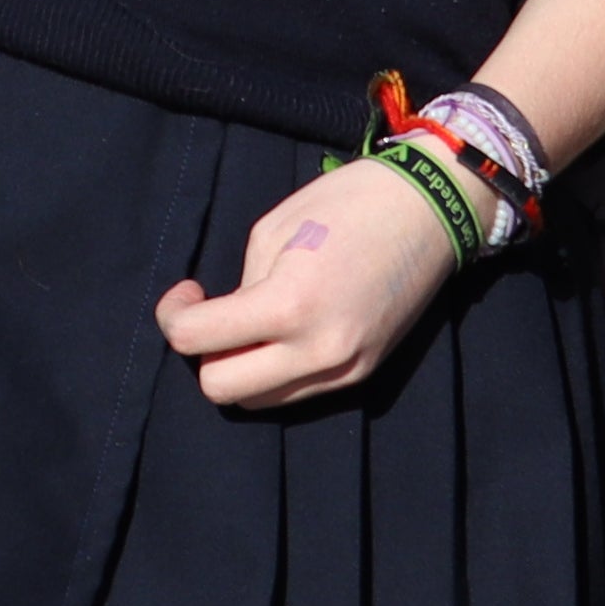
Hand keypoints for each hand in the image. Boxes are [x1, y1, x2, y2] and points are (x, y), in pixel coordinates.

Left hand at [154, 161, 468, 409]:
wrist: (431, 210)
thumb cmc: (347, 203)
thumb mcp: (272, 233)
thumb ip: (241, 287)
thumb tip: (226, 322)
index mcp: (289, 304)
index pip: (197, 340)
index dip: (174, 316)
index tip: (187, 291)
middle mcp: (317, 351)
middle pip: (222, 389)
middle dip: (204, 355)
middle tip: (211, 316)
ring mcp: (344, 369)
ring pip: (258, 402)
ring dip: (240, 370)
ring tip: (249, 326)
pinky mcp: (362, 375)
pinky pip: (297, 393)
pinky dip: (276, 372)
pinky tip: (283, 334)